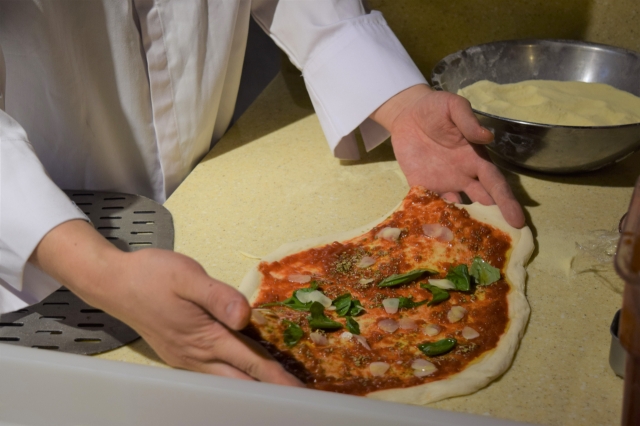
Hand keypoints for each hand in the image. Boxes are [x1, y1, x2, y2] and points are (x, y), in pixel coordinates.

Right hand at [30, 220, 301, 384]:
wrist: (113, 283)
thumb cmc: (152, 275)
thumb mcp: (187, 276)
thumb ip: (218, 296)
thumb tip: (245, 317)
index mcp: (205, 337)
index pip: (250, 363)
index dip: (276, 378)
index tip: (299, 393)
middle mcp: (196, 356)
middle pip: (240, 382)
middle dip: (269, 390)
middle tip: (298, 396)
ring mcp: (186, 360)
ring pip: (226, 382)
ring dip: (252, 386)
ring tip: (278, 386)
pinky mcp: (180, 355)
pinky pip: (213, 374)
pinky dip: (234, 377)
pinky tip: (244, 371)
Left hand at [370, 85, 524, 227]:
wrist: (406, 114)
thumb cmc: (435, 109)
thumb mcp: (454, 107)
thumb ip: (468, 122)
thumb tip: (487, 137)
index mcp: (475, 160)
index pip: (495, 185)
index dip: (507, 202)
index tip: (518, 221)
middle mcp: (462, 176)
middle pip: (482, 203)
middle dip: (492, 222)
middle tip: (500, 242)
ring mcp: (442, 183)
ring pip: (457, 209)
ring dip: (463, 225)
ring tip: (469, 244)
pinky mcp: (420, 186)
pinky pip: (428, 205)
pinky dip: (434, 218)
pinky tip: (437, 233)